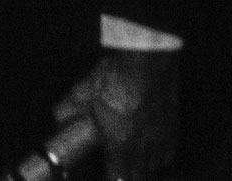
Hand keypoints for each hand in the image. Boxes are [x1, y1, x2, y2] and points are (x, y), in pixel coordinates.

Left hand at [54, 48, 178, 180]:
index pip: (118, 177)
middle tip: (117, 167)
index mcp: (119, 143)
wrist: (147, 63)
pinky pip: (168, 153)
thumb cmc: (116, 77)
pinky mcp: (173, 129)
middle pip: (138, 175)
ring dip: (143, 167)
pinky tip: (153, 150)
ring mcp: (161, 139)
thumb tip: (58, 117)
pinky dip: (160, 156)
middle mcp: (143, 147)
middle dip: (127, 175)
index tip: (107, 173)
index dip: (112, 177)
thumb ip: (69, 108)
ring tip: (133, 160)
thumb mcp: (84, 91)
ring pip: (154, 166)